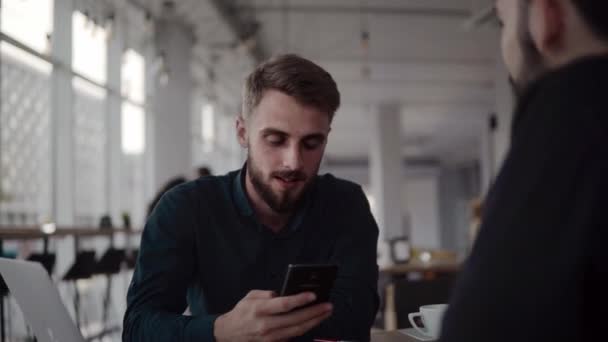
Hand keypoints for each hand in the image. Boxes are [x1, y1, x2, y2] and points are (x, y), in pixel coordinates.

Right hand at [213, 290, 332, 341]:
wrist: (229, 334)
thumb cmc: (241, 313)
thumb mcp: (250, 296)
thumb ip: (267, 293)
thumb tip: (284, 293)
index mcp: (259, 309)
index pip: (284, 304)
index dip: (300, 300)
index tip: (313, 295)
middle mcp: (266, 324)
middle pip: (295, 319)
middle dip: (314, 312)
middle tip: (328, 305)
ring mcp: (270, 337)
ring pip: (297, 330)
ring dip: (314, 322)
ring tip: (325, 313)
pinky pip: (292, 337)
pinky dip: (304, 329)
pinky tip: (313, 321)